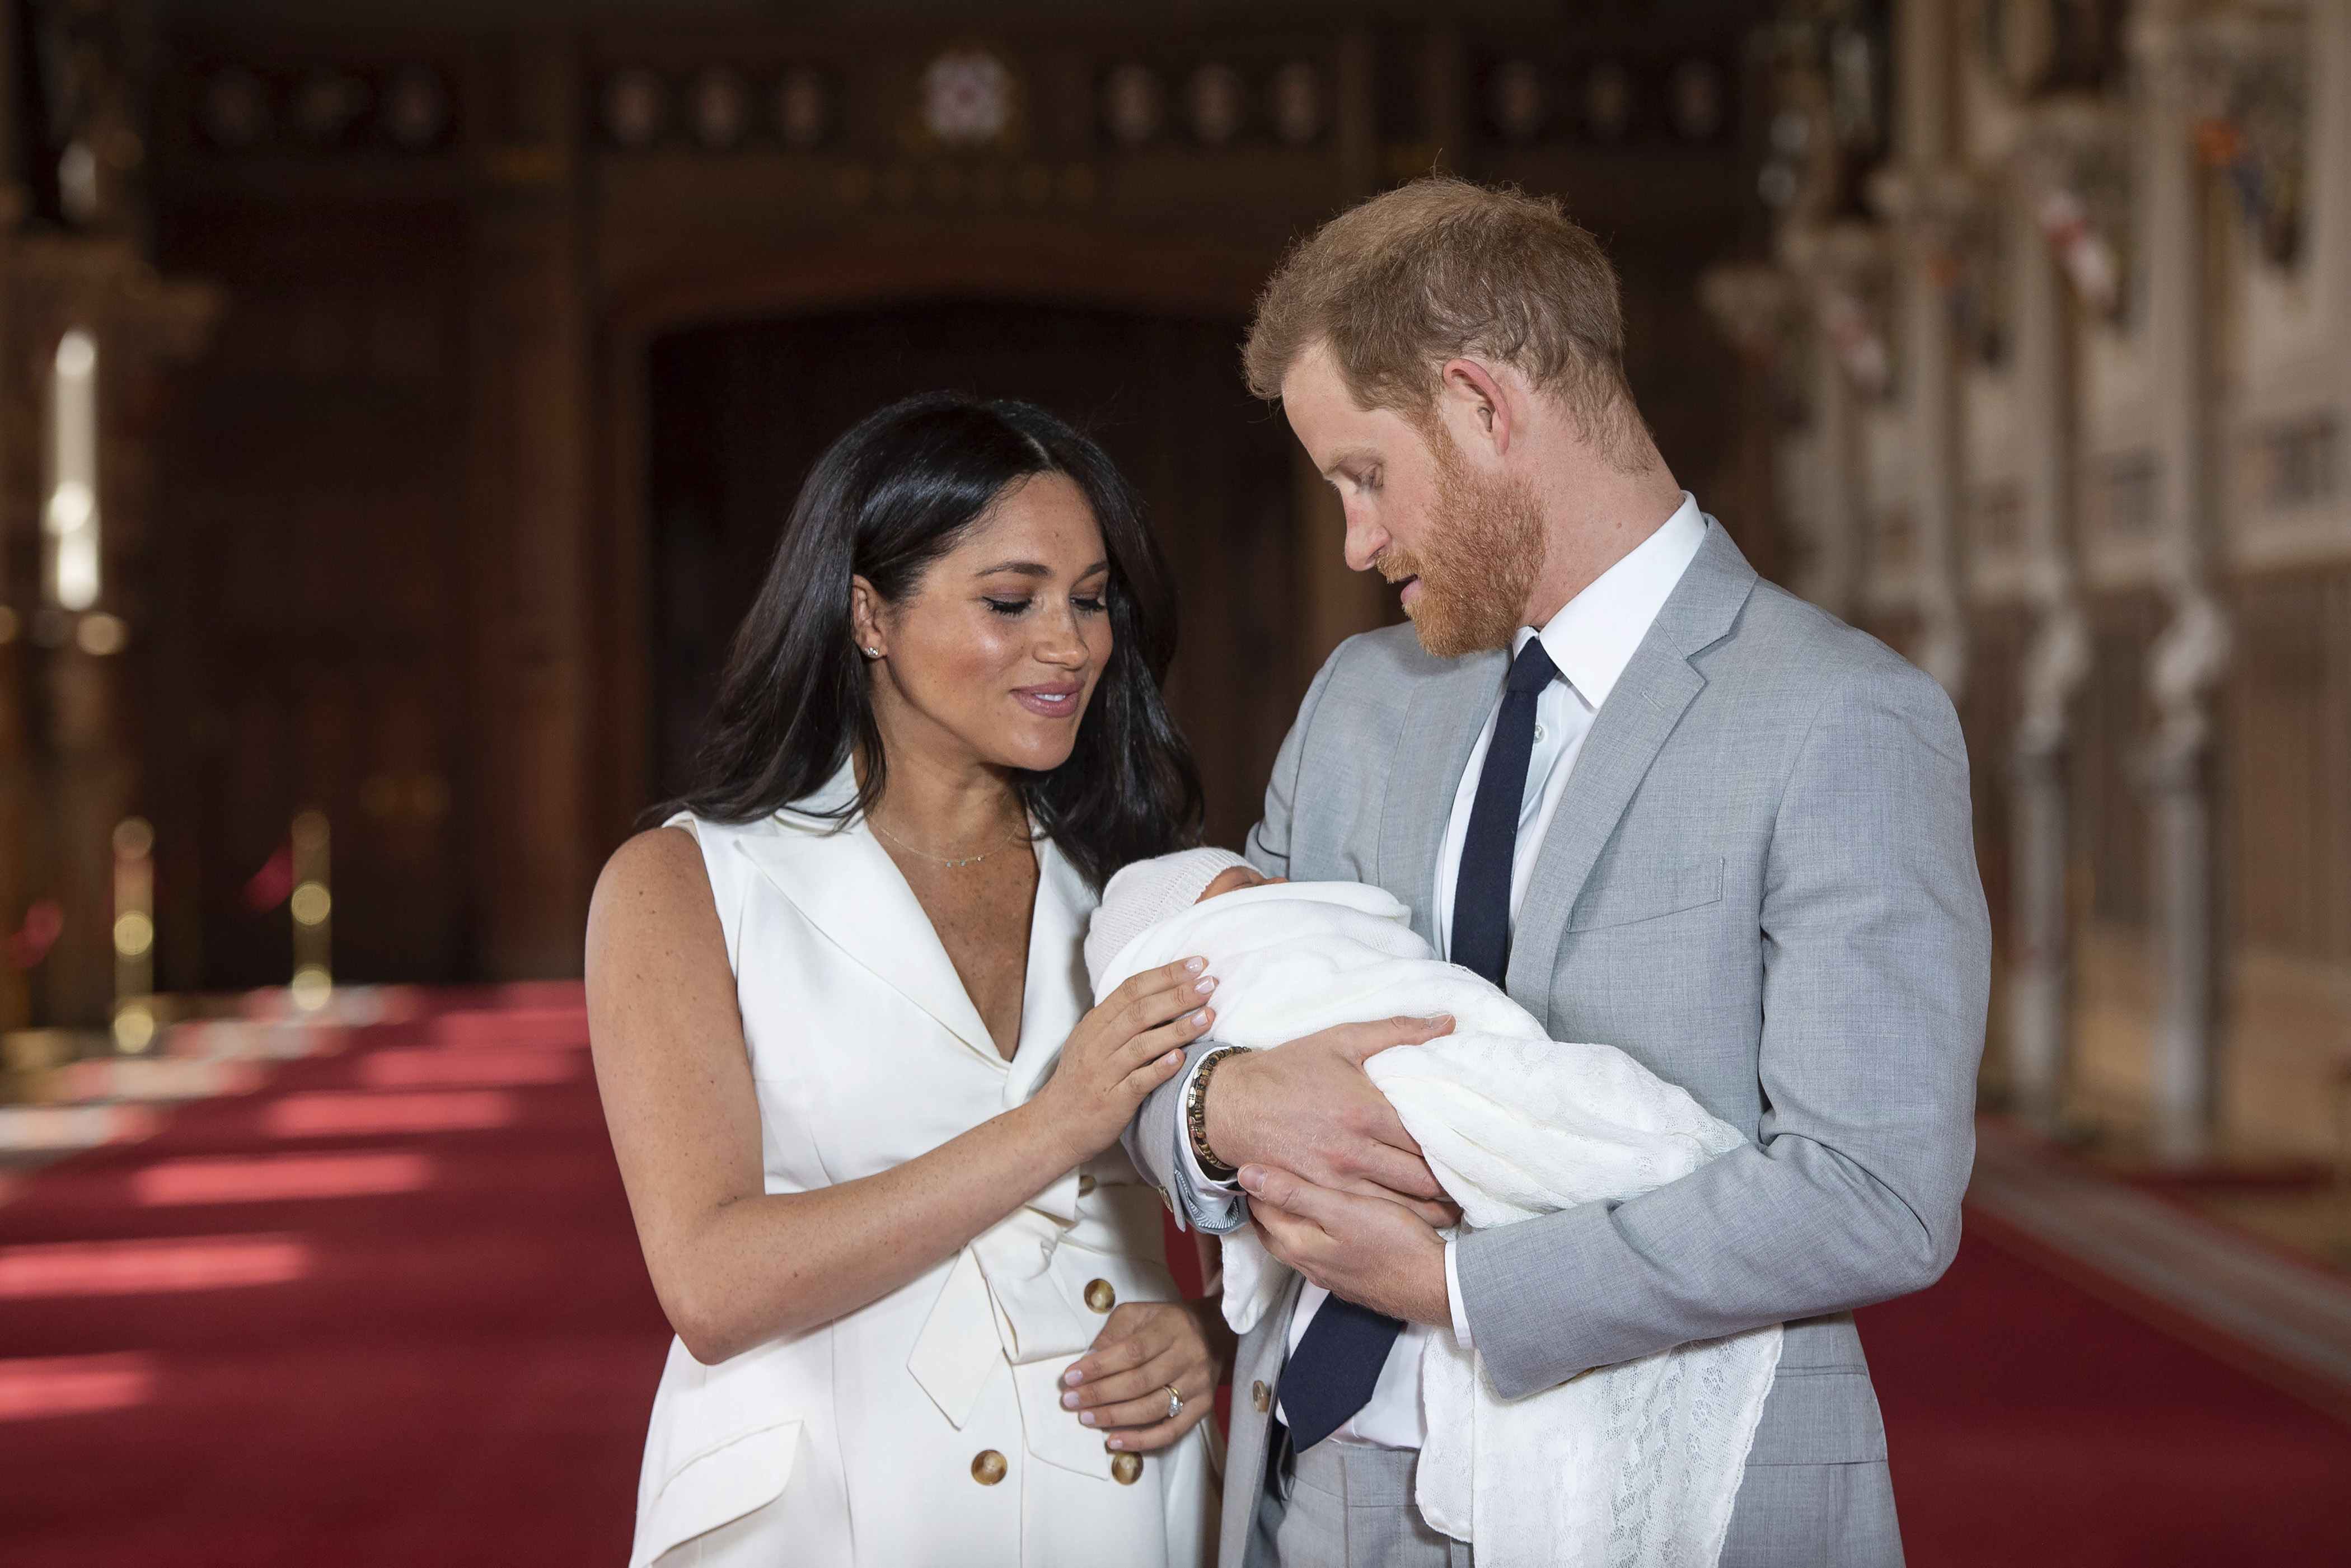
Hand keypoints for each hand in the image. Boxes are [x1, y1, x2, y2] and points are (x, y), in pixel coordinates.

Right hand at [1030, 959, 1215, 1164]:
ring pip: (1142, 1044)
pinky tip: (1181, 1058)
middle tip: (1210, 983)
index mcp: (1094, 1024)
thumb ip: (1121, 1019)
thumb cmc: (1081, 1082)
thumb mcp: (1093, 1042)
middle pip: (1140, 1011)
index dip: (1166, 974)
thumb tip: (1165, 994)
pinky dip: (1160, 1068)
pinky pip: (1138, 1082)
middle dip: (1178, 995)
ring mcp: (1104, 1073)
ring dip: (1178, 1029)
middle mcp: (1097, 1044)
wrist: (1054, 1126)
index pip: (1132, 988)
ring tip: (1209, 1016)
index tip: (1197, 964)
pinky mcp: (1112, 1101)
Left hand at [1059, 1299, 1228, 1452]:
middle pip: (1140, 1382)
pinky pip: (1171, 1431)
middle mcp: (1189, 1356)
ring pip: (1152, 1409)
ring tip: (1086, 1418)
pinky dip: (1141, 1440)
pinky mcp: (1203, 1407)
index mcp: (1172, 1327)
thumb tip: (1087, 1362)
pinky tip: (1115, 1440)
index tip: (1070, 1377)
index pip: (1132, 1351)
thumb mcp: (1139, 1314)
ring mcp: (1198, 1384)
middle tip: (1071, 1400)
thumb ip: (1113, 1333)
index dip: (1099, 1367)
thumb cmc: (1167, 1323)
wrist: (1216, 1332)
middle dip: (1100, 1394)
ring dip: (1115, 1417)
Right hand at [1204, 1016, 1461, 1226]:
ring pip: (1401, 1206)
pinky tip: (1415, 1223)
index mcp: (1367, 1111)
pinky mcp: (1319, 1196)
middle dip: (1453, 1186)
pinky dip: (1397, 1221)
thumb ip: (1398, 1032)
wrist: (1231, 1104)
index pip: (1429, 1139)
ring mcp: (1337, 1179)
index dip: (1458, 1149)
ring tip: (1456, 1209)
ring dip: (1432, 1211)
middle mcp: (1355, 1151)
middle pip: (1422, 1179)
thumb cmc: (1288, 1069)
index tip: (1478, 1151)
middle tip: (1474, 1185)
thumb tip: (1447, 1022)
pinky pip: (1368, 1216)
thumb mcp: (1342, 1040)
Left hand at [1241, 1164, 1451, 1325]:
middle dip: (1264, 1204)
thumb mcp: (1341, 1208)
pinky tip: (1327, 1224)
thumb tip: (1246, 1174)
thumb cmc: (1392, 1242)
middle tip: (1266, 1175)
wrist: (1435, 1286)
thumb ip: (1294, 1192)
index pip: (1261, 1209)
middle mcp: (1308, 1265)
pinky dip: (1311, 1233)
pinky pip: (1318, 1253)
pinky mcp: (1350, 1279)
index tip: (1254, 1158)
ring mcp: (1329, 1276)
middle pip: (1272, 1230)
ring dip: (1287, 1220)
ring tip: (1291, 1193)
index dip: (1255, 1183)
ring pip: (1295, 1243)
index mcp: (1299, 1244)